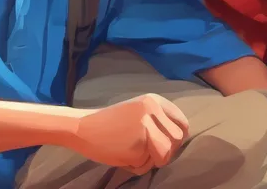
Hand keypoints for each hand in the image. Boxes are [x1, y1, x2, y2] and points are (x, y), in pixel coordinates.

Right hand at [71, 93, 188, 173]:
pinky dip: (136, 167)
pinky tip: (122, 155)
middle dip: (166, 150)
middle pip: (178, 139)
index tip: (165, 143)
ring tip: (134, 152)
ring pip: (166, 155)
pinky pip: (146, 165)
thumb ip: (158, 120)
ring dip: (151, 160)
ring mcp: (146, 126)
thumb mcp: (138, 111)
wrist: (84, 127)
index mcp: (153, 100)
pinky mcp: (138, 144)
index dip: (176, 137)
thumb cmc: (110, 123)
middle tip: (148, 152)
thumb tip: (179, 138)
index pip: (182, 123)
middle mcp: (152, 110)